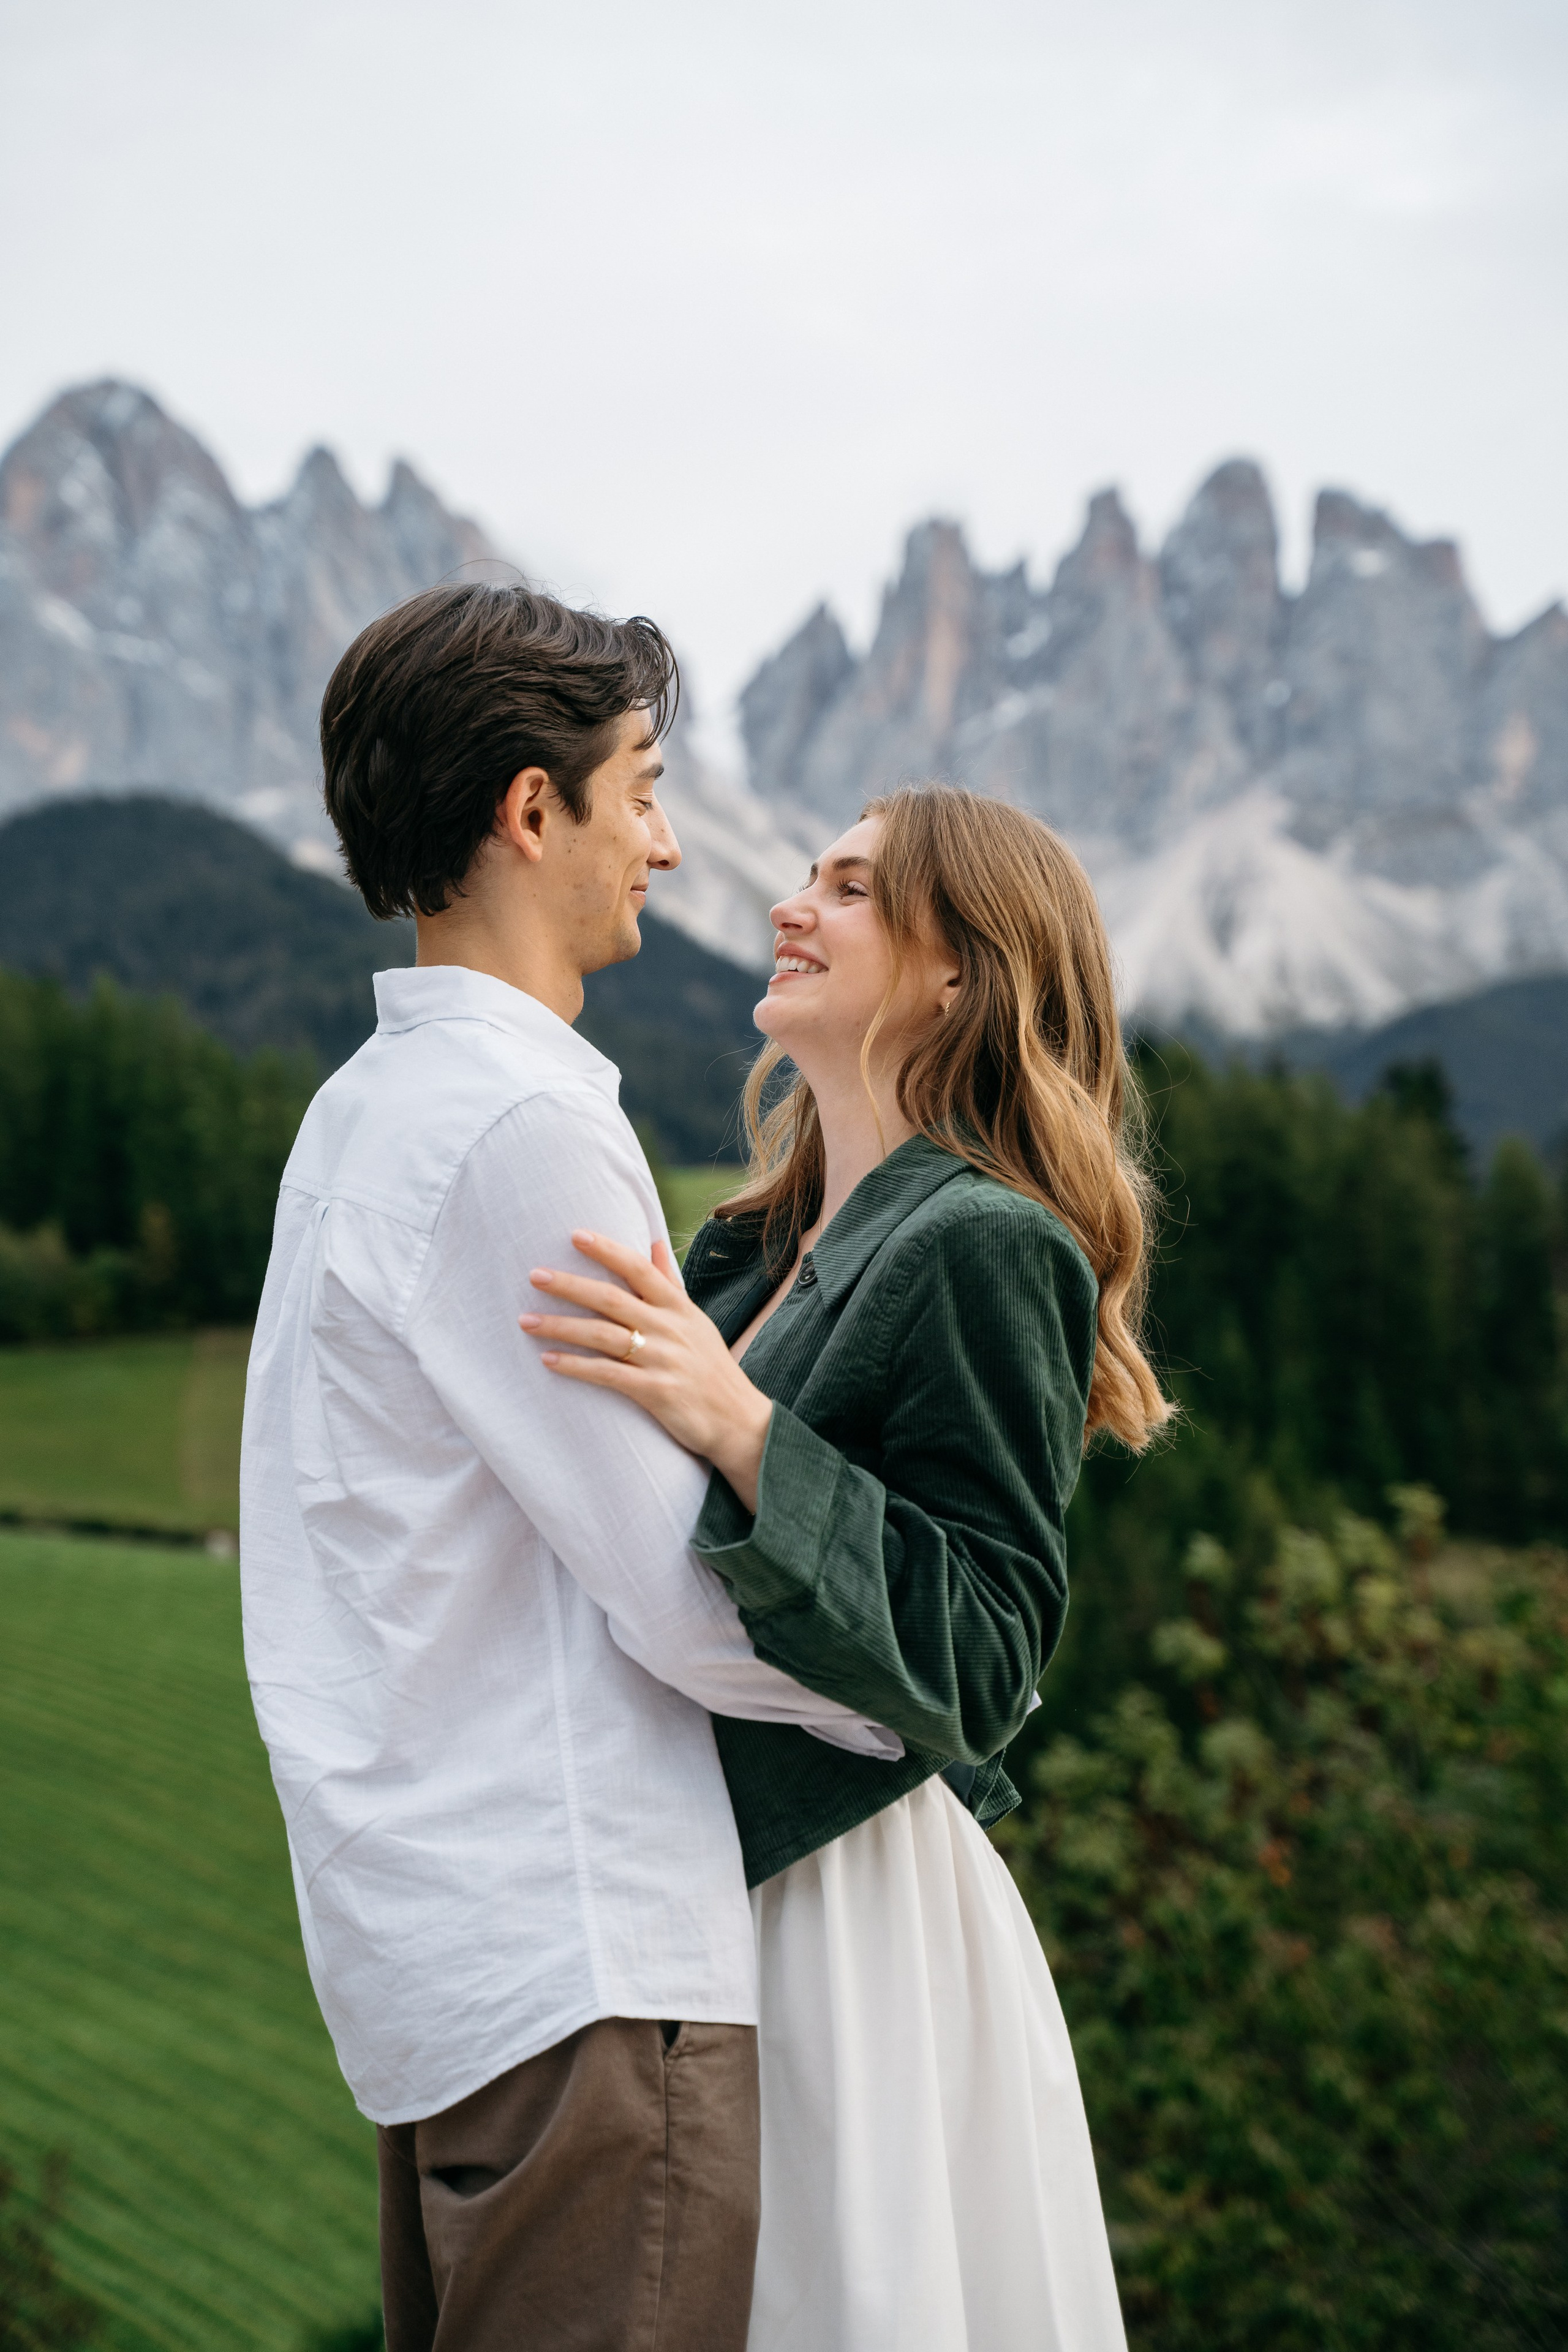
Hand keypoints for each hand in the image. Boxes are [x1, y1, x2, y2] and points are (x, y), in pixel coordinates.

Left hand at [519, 1231, 772, 1511]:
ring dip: (561, 1327)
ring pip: (603, 1337)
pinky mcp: (655, 1392)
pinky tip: (548, 1360)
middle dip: (570, 1286)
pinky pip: (608, 1375)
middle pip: (612, 1299)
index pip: (638, 1269)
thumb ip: (669, 1282)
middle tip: (534, 1275)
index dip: (606, 1250)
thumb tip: (653, 1241)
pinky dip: (576, 1367)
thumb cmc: (709, 1366)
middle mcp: (669, 1328)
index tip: (574, 1235)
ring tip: (526, 1321)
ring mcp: (662, 1360)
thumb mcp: (694, 1319)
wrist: (737, 1419)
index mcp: (678, 1306)